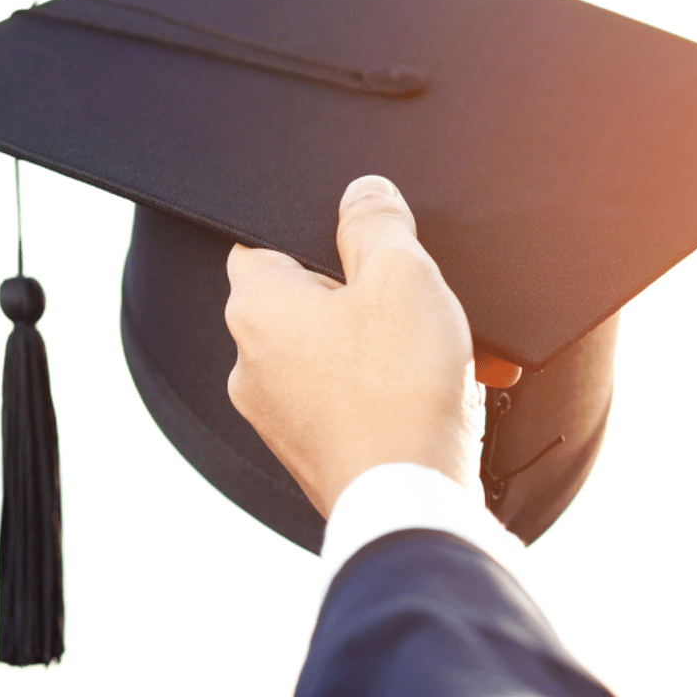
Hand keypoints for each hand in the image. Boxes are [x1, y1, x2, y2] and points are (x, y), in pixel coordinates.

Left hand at [225, 176, 483, 517]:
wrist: (412, 503)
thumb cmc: (399, 389)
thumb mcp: (401, 274)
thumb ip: (376, 221)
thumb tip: (364, 192)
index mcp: (255, 308)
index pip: (262, 241)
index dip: (320, 234)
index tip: (369, 245)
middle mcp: (251, 364)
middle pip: (309, 300)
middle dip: (369, 296)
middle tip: (420, 302)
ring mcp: (278, 417)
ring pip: (337, 354)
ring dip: (390, 346)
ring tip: (446, 352)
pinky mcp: (313, 454)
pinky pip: (352, 402)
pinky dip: (393, 391)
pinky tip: (443, 392)